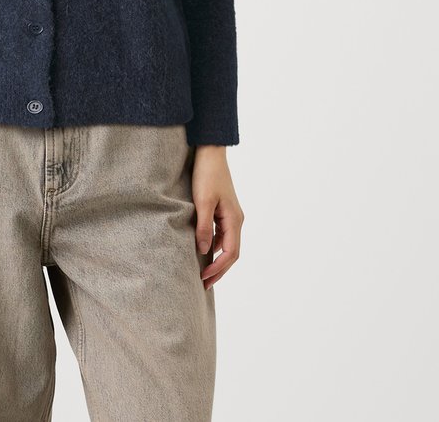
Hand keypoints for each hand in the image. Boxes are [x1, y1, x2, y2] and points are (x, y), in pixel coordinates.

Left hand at [191, 146, 243, 289]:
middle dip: (219, 270)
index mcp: (234, 220)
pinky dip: (214, 247)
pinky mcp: (223, 211)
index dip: (218, 268)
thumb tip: (203, 252)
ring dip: (216, 260)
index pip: (230, 253)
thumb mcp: (202, 202)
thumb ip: (204, 227)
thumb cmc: (207, 175)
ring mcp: (230, 216)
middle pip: (231, 253)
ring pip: (226, 245)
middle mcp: (236, 220)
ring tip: (203, 273)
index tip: (204, 278)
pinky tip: (202, 252)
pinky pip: (221, 235)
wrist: (210, 153)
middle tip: (204, 284)